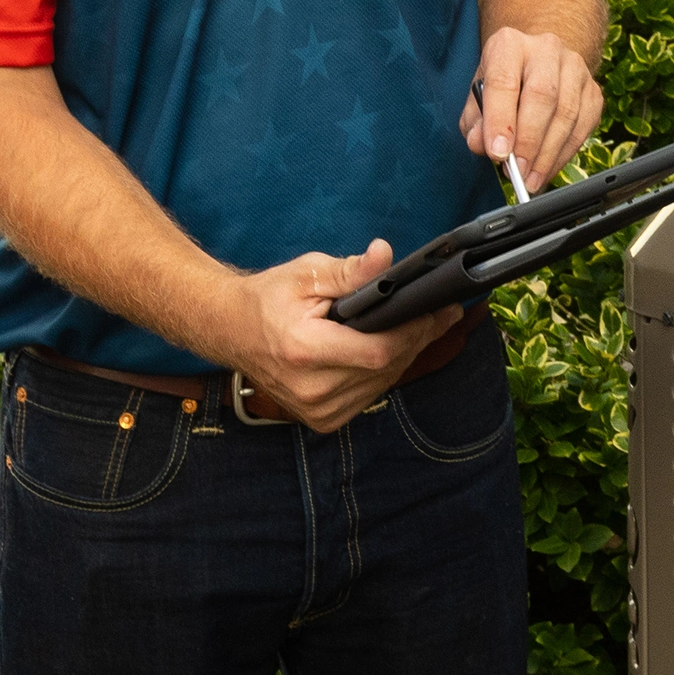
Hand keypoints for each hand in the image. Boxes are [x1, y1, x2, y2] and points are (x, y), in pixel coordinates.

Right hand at [222, 239, 460, 432]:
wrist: (232, 331)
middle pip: (386, 369)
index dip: (412, 332)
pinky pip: (369, 396)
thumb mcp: (305, 273)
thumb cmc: (268, 299)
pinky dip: (383, 374)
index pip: (377, 351)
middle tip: (441, 313)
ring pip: (382, 385)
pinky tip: (391, 350)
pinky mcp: (322, 419)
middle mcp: (311, 388)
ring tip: (421, 327)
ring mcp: (316, 409)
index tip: (436, 310)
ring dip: (404, 357)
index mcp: (304, 350)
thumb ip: (349, 271)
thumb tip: (384, 255)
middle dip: (417, 339)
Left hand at [463, 24, 603, 190]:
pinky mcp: (593, 89)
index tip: (498, 152)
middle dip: (529, 141)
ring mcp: (575, 67)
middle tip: (518, 171)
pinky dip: (566, 153)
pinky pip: (583, 127)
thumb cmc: (504, 82)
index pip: (504, 82)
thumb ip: (475, 121)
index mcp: (509, 45)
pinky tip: (548, 168)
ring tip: (531, 178)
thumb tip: (482, 145)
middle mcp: (546, 49)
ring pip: (567, 114)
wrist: (537, 62)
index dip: (500, 121)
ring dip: (548, 153)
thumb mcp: (478, 95)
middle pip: (542, 96)